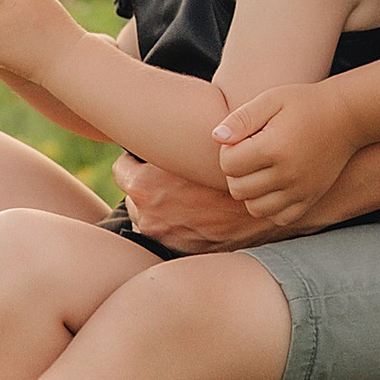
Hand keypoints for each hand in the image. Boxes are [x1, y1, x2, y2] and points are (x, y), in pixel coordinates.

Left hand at [112, 152, 255, 254]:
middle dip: (148, 184)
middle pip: (134, 194)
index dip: (136, 159)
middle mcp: (148, 216)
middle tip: (172, 174)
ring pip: (148, 215)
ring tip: (186, 194)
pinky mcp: (180, 250)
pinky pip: (168, 231)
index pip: (120, 168)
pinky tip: (195, 210)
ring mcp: (163, 237)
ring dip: (160, 206)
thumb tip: (143, 129)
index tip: (151, 156)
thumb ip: (162, 144)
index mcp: (145, 187)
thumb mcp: (190, 148)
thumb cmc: (226, 169)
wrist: (259, 205)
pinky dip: (176, 223)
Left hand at [213, 81, 356, 229]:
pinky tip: (274, 185)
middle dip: (236, 172)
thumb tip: (217, 138)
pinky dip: (271, 206)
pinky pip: (279, 217)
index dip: (228, 150)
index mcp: (273, 147)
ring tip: (260, 169)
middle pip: (238, 189)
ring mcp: (300, 191)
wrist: (347, 116)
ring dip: (250, 191)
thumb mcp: (271, 99)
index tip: (242, 138)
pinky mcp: (310, 199)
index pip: (228, 164)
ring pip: (255, 208)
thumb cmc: (305, 103)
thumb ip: (241, 118)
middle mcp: (287, 174)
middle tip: (249, 153)